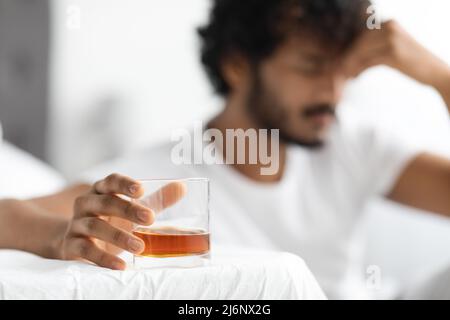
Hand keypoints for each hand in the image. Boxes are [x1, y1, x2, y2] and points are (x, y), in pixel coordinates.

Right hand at [55, 173, 184, 269]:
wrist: (76, 240)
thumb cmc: (111, 219)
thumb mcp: (134, 208)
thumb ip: (157, 198)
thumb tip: (182, 187)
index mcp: (102, 190)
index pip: (111, 181)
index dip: (124, 184)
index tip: (141, 190)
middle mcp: (86, 204)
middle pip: (105, 203)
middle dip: (127, 209)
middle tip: (150, 218)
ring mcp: (77, 224)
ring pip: (95, 227)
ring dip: (118, 237)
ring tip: (140, 247)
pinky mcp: (71, 245)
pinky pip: (85, 250)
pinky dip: (103, 258)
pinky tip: (121, 265)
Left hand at [343, 20, 449, 86]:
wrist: (434, 71)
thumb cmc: (411, 60)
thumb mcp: (394, 46)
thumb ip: (376, 43)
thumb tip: (351, 51)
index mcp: (389, 23)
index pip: (361, 34)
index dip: (350, 48)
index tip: (343, 61)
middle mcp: (390, 27)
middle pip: (359, 43)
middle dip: (348, 58)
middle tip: (342, 70)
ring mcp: (391, 39)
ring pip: (361, 53)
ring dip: (350, 66)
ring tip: (347, 75)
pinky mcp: (392, 54)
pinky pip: (367, 62)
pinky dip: (358, 71)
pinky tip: (354, 77)